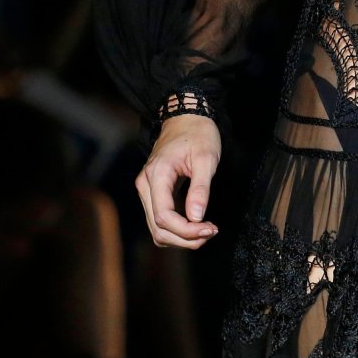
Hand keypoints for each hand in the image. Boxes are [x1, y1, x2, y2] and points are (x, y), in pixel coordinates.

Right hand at [134, 115, 221, 248]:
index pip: (163, 216)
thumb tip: (197, 217)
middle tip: (211, 232)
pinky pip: (161, 219)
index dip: (186, 230)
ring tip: (206, 231)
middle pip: (158, 228)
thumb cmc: (198, 135)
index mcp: (156, 176)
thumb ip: (201, 188)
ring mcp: (147, 190)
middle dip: (185, 238)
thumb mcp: (206, 158)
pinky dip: (177, 228)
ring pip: (157, 228)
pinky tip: (197, 224)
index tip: (210, 229)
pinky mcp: (154, 193)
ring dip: (181, 236)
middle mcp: (145, 186)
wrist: (186, 118)